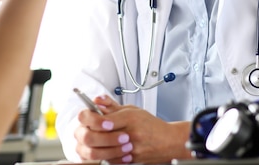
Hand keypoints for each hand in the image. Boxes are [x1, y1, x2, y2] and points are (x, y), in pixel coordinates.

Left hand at [74, 95, 191, 163]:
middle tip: (91, 131)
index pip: (102, 119)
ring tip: (99, 140)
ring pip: (102, 150)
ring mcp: (130, 148)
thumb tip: (97, 100)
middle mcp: (130, 133)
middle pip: (98, 137)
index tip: (93, 118)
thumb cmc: (151, 125)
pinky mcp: (130, 160)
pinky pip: (111, 159)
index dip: (93, 119)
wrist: (168, 141)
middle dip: (90, 134)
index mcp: (130, 117)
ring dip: (97, 145)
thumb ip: (112, 106)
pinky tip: (108, 148)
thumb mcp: (132, 110)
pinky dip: (106, 154)